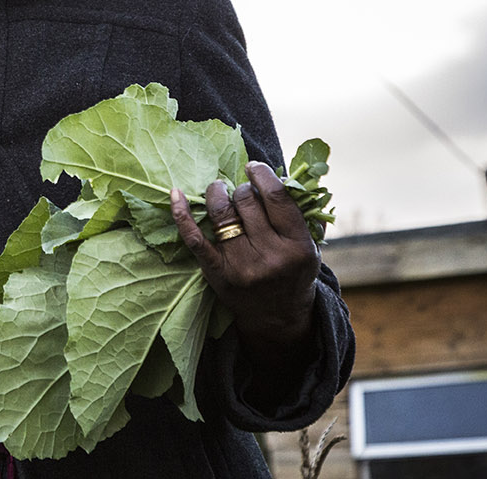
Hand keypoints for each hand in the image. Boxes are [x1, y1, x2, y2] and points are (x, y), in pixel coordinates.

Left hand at [170, 162, 319, 348]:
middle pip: (247, 202)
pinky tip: (176, 194)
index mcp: (297, 246)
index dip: (262, 175)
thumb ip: (303, 214)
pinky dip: (182, 214)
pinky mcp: (217, 273)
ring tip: (218, 188)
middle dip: (241, 188)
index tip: (254, 167)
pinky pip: (195, 239)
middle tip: (239, 188)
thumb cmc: (293, 274)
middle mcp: (270, 256)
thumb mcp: (310, 248)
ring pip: (222, 214)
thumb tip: (287, 175)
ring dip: (217, 193)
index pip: (276, 198)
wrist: (277, 318)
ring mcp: (241, 266)